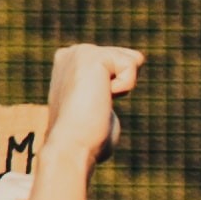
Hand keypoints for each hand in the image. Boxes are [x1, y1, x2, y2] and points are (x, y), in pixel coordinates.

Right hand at [40, 42, 143, 173]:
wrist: (71, 146)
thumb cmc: (85, 140)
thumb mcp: (96, 112)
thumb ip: (102, 99)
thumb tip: (104, 110)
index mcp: (68, 66)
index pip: (117, 64)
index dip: (115, 89)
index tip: (88, 108)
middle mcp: (71, 54)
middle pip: (128, 57)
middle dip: (121, 85)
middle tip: (93, 106)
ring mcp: (80, 52)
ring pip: (132, 60)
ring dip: (123, 87)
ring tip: (95, 102)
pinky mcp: (92, 55)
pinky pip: (131, 66)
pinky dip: (124, 87)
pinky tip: (99, 98)